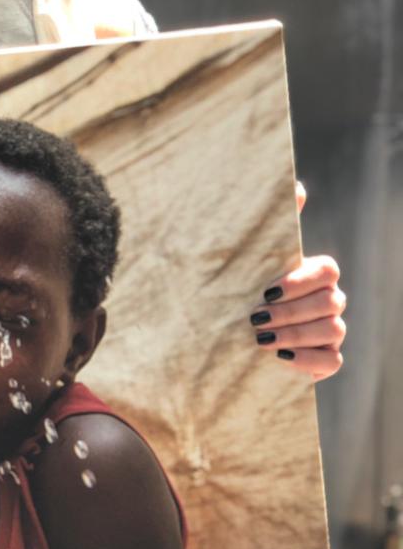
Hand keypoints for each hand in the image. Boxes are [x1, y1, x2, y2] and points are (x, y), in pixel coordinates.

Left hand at [250, 182, 345, 381]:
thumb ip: (265, 225)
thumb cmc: (230, 291)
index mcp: (310, 274)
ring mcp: (327, 331)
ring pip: (333, 329)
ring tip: (259, 339)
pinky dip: (307, 361)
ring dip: (295, 334)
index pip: (327, 269)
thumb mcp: (239, 259)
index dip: (301, 280)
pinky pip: (332, 361)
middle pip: (331, 301)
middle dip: (292, 311)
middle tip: (254, 318)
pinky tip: (279, 358)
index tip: (266, 290)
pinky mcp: (322, 360)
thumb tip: (296, 186)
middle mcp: (325, 300)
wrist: (215, 336)